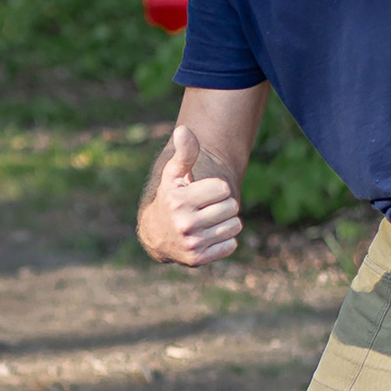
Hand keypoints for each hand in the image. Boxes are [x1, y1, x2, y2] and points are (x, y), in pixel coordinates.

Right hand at [137, 126, 243, 265]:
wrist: (156, 235)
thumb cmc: (171, 197)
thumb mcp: (173, 175)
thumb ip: (184, 152)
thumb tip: (183, 130)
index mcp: (179, 201)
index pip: (224, 189)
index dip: (215, 189)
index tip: (201, 193)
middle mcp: (184, 224)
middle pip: (232, 207)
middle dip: (222, 205)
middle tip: (205, 208)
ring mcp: (192, 244)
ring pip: (234, 226)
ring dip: (225, 222)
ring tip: (207, 222)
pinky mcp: (198, 259)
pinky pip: (231, 245)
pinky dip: (224, 240)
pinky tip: (208, 236)